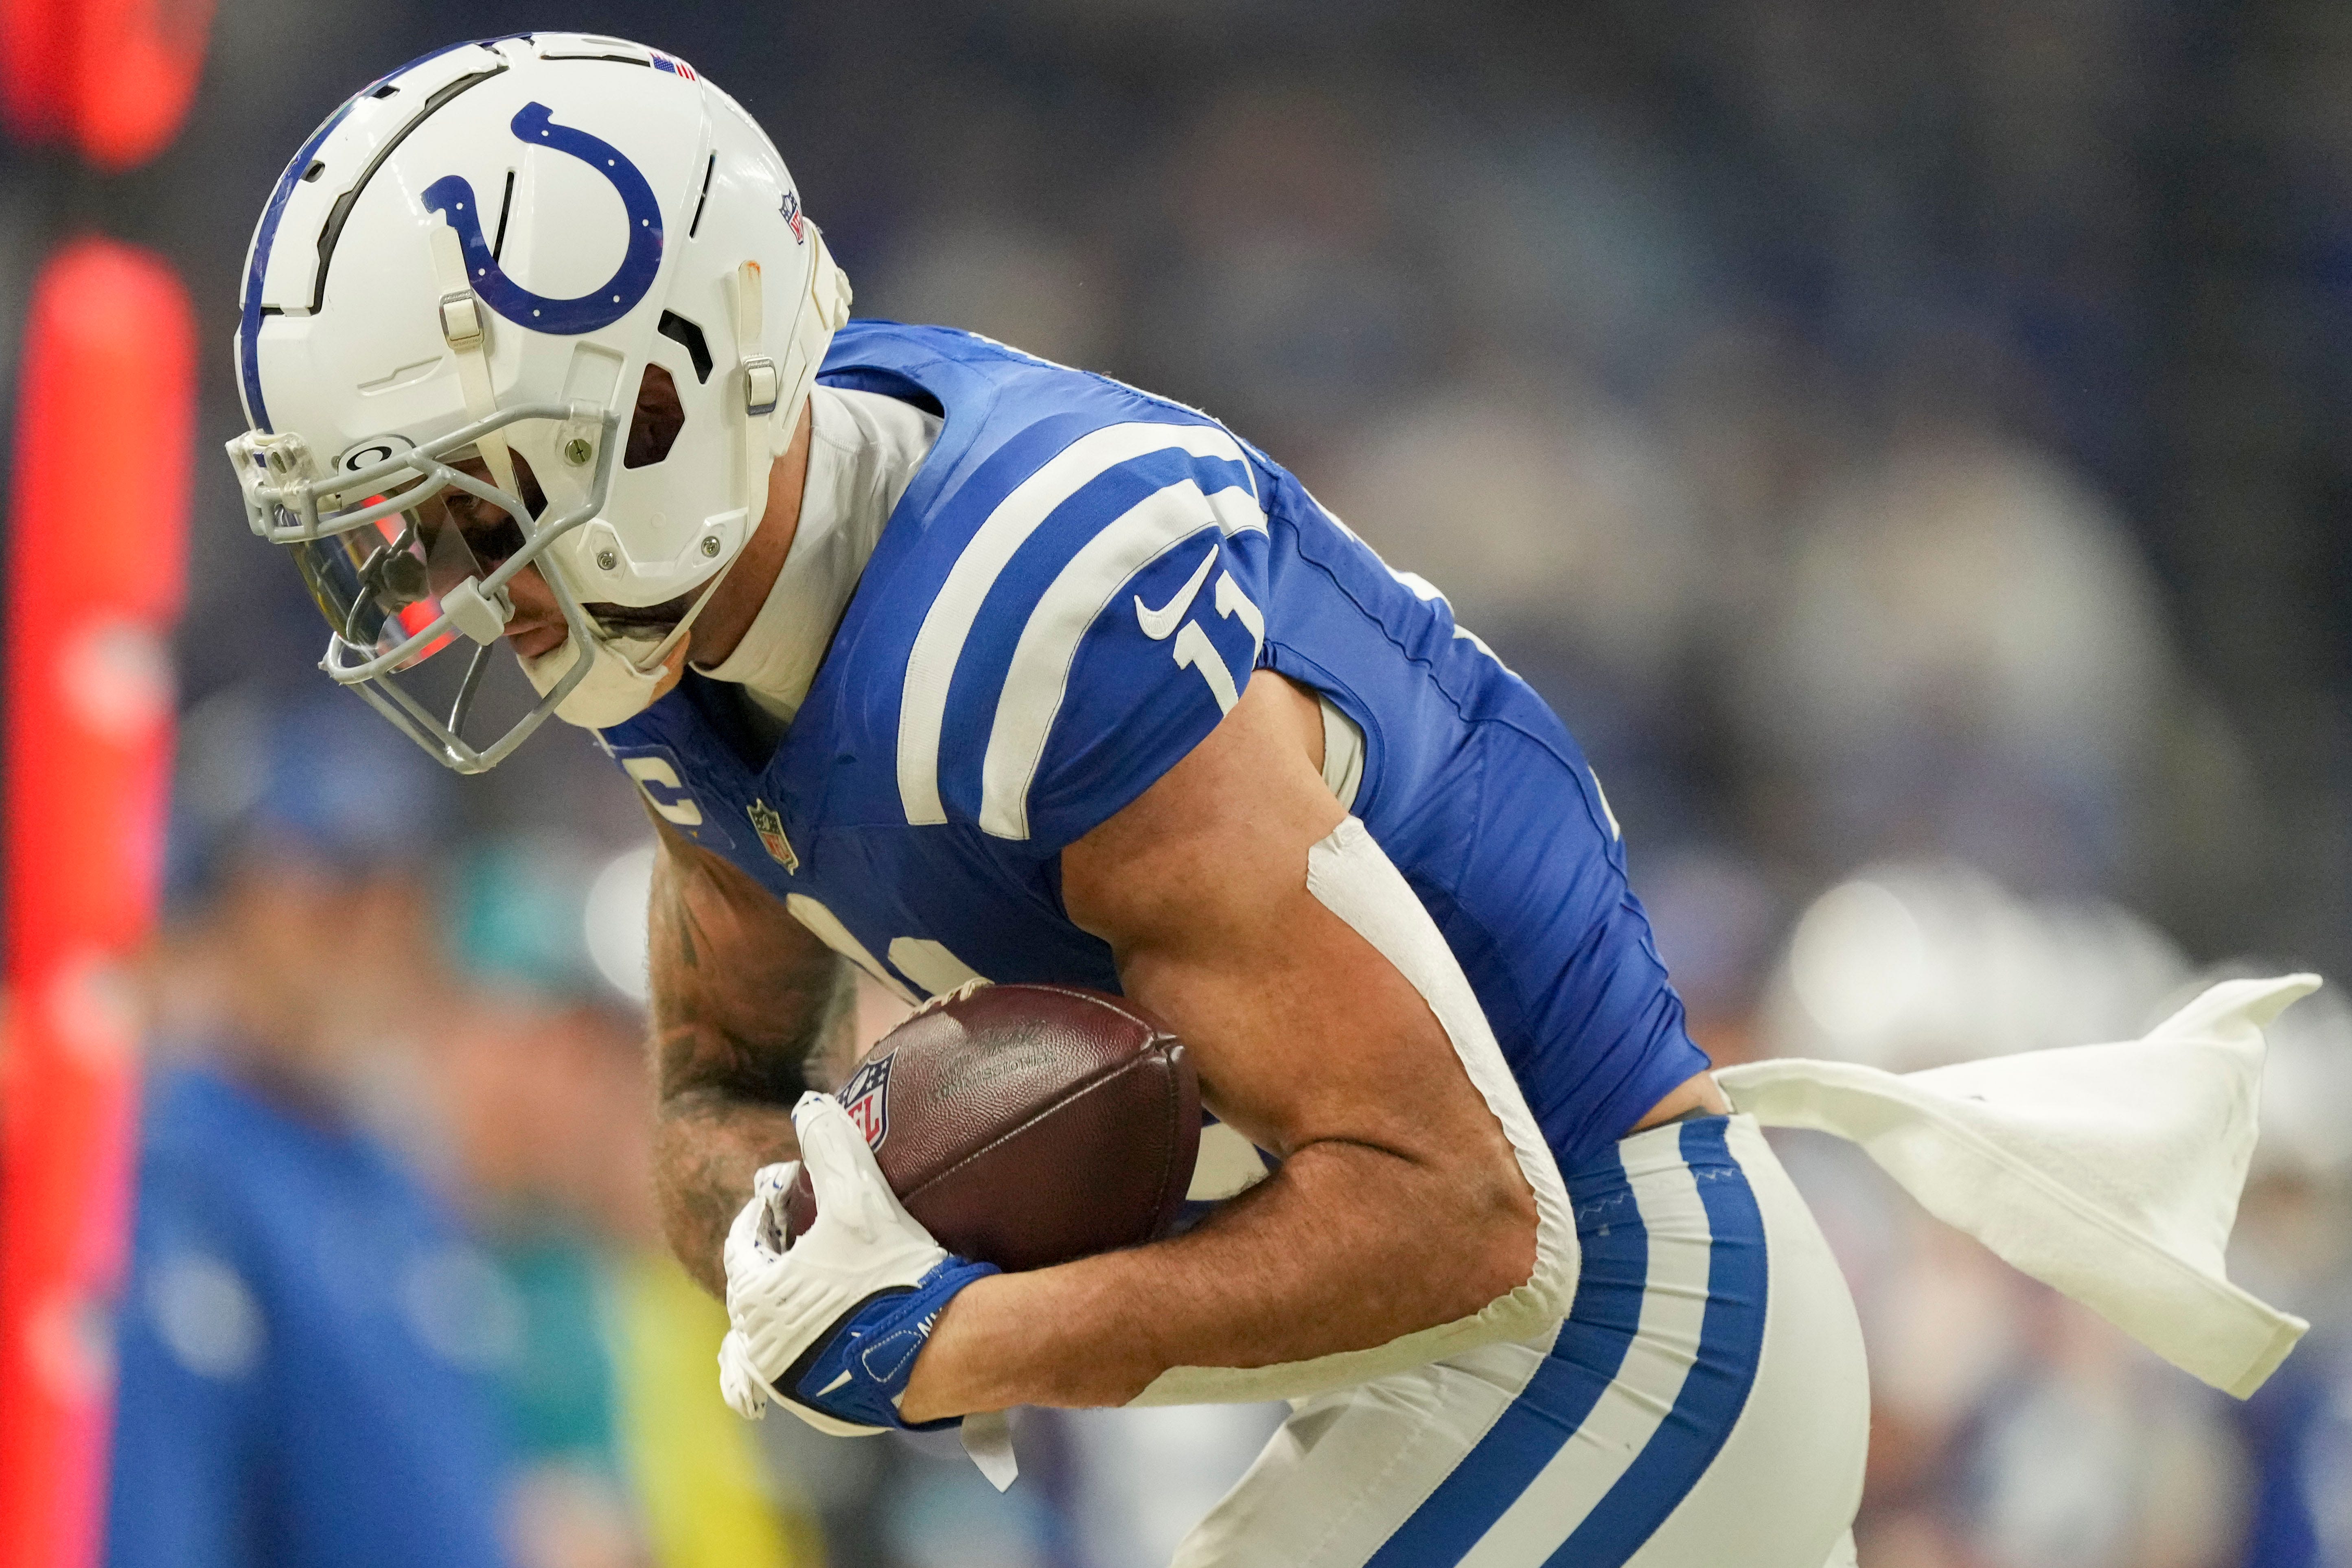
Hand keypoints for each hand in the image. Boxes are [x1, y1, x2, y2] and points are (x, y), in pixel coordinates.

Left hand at [716, 1092, 996, 1432]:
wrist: (941, 1352)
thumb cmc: (892, 1273)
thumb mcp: (859, 1197)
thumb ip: (830, 1146)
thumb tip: (809, 1104)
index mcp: (755, 1298)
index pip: (741, 1245)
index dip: (762, 1214)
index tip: (784, 1197)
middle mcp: (761, 1349)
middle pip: (752, 1295)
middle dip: (771, 1264)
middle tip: (802, 1240)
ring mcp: (792, 1387)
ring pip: (769, 1344)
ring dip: (783, 1314)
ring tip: (811, 1289)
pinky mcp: (826, 1412)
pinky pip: (802, 1378)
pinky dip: (809, 1354)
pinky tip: (834, 1335)